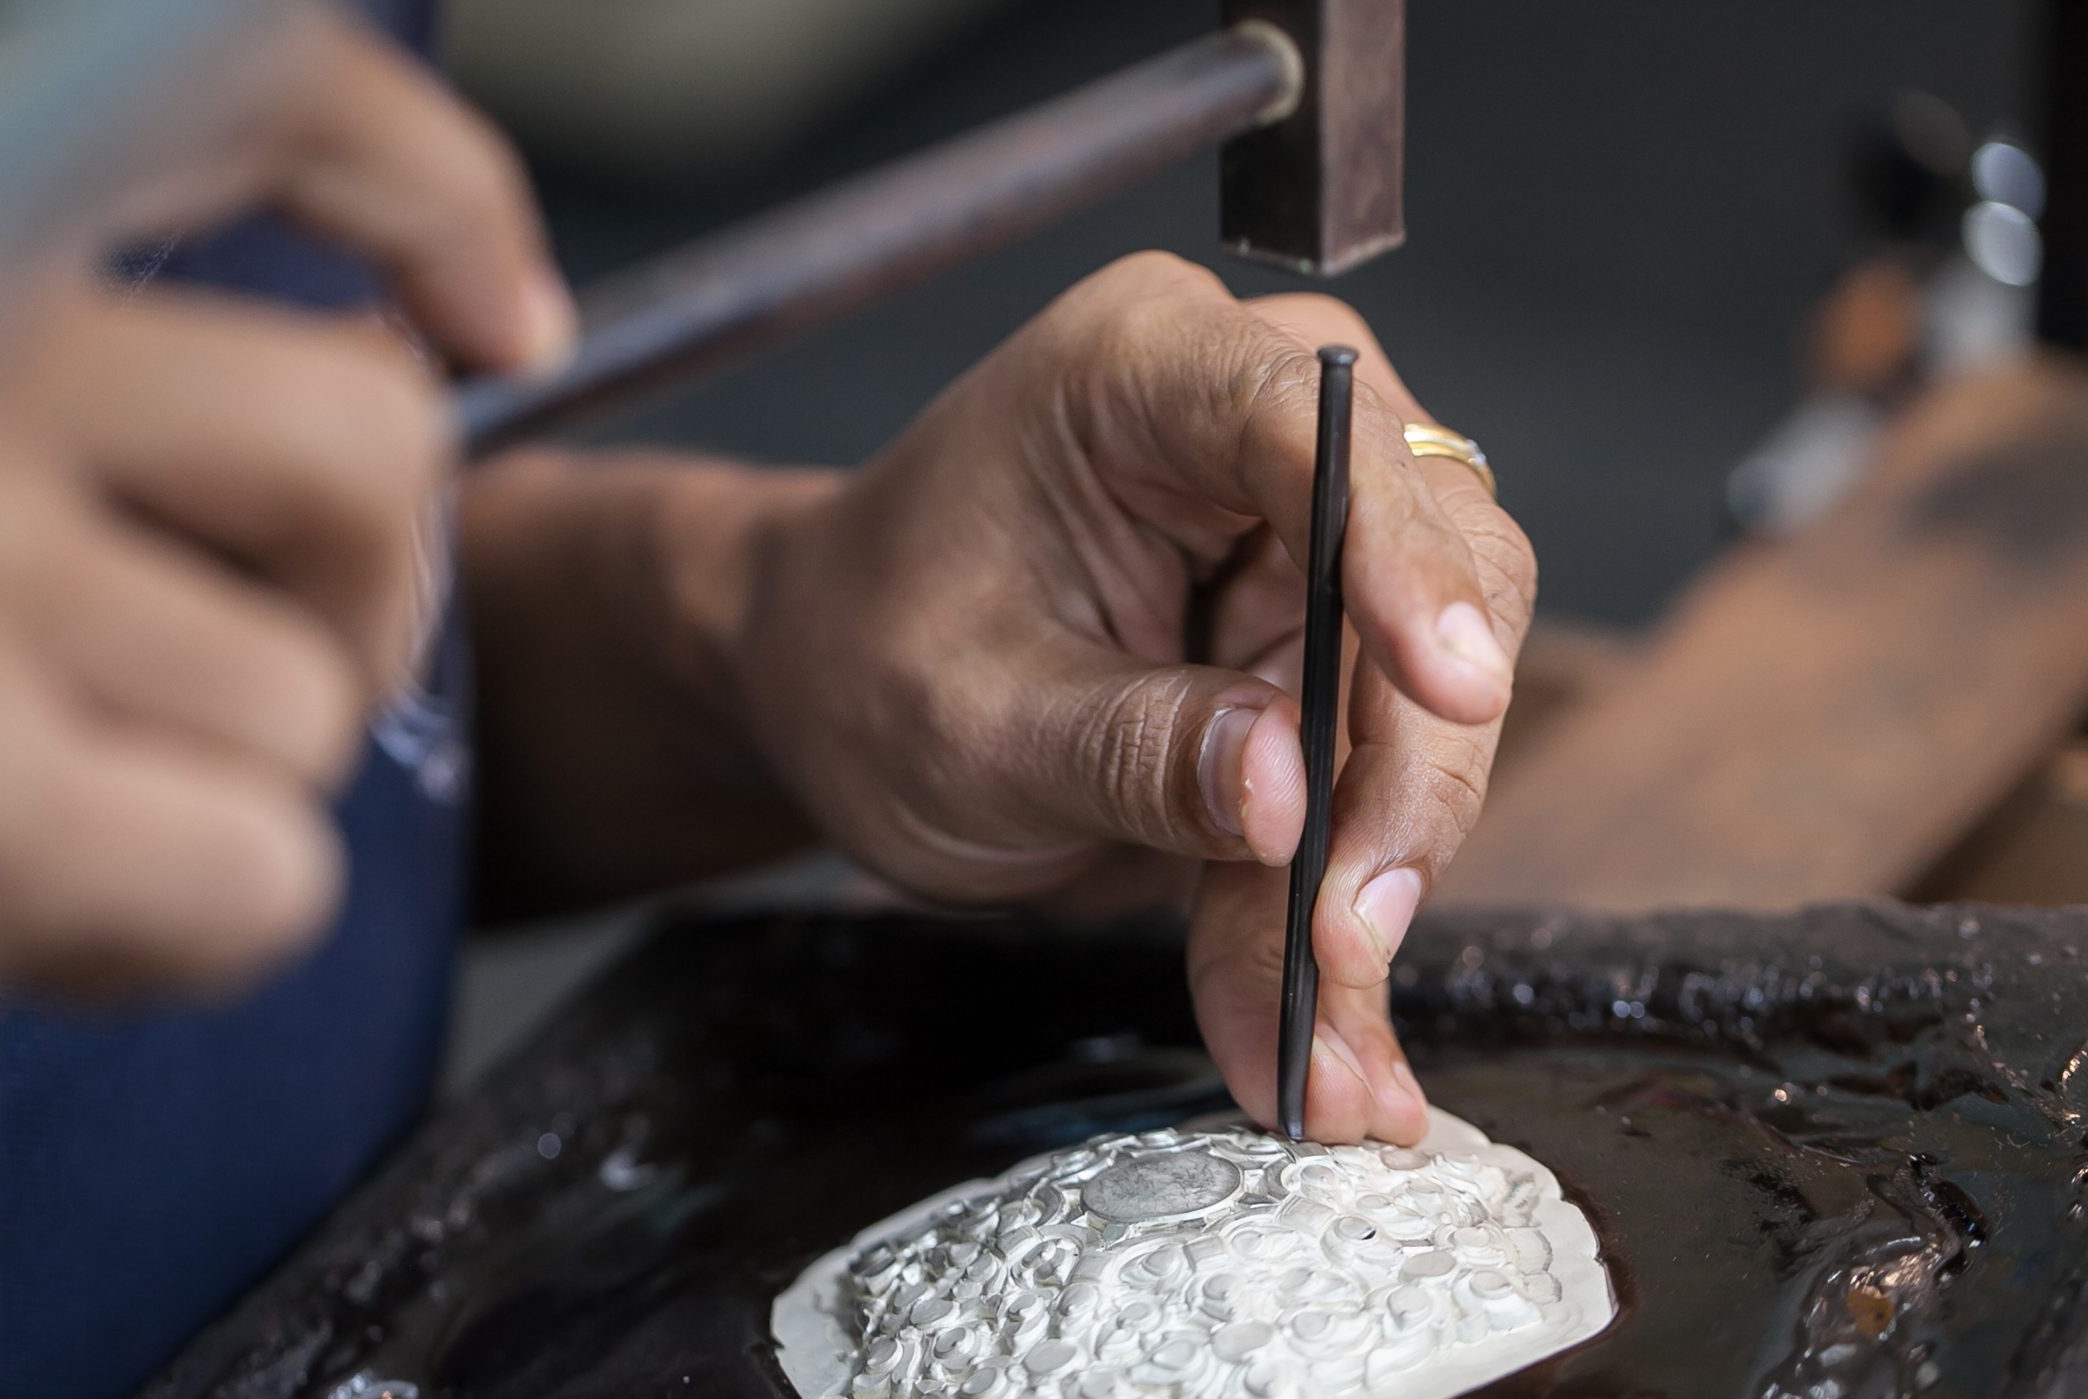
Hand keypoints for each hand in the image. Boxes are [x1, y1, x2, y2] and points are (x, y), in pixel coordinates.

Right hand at [0, 3, 572, 997]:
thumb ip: (57, 380)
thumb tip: (374, 378)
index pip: (260, 96)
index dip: (430, 195)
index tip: (490, 314)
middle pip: (372, 443)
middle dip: (360, 594)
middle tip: (251, 664)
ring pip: (308, 700)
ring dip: (212, 789)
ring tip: (12, 811)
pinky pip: (260, 877)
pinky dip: (179, 934)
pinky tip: (11, 914)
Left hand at [739, 253, 1534, 1142]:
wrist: (826, 681)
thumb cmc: (864, 652)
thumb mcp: (967, 720)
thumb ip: (1129, 748)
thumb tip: (1289, 795)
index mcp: (1144, 368)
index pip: (1317, 428)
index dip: (1403, 561)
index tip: (1456, 691)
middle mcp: (1257, 418)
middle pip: (1429, 573)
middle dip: (1399, 779)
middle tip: (1346, 948)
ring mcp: (1306, 527)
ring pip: (1431, 695)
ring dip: (1377, 873)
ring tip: (1318, 1035)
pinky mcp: (1322, 634)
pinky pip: (1381, 769)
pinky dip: (1342, 899)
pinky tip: (1312, 1018)